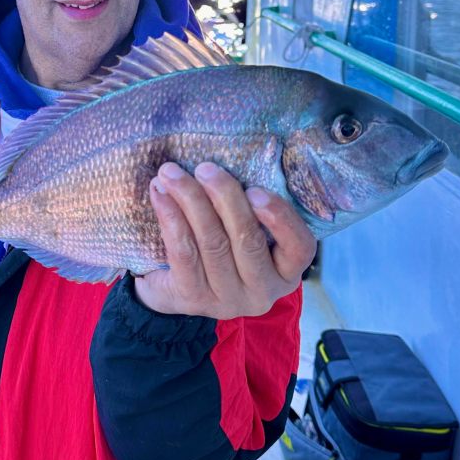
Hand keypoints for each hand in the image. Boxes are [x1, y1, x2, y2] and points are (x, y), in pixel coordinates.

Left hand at [135, 162, 315, 318]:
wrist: (174, 286)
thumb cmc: (220, 244)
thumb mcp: (244, 228)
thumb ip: (249, 204)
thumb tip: (233, 159)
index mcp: (285, 270)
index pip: (299, 248)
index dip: (281, 218)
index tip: (255, 190)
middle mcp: (262, 291)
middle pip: (248, 241)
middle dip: (225, 197)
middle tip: (204, 168)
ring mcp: (228, 299)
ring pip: (213, 244)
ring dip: (191, 200)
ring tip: (172, 173)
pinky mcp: (194, 300)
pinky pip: (183, 253)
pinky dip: (170, 218)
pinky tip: (160, 195)